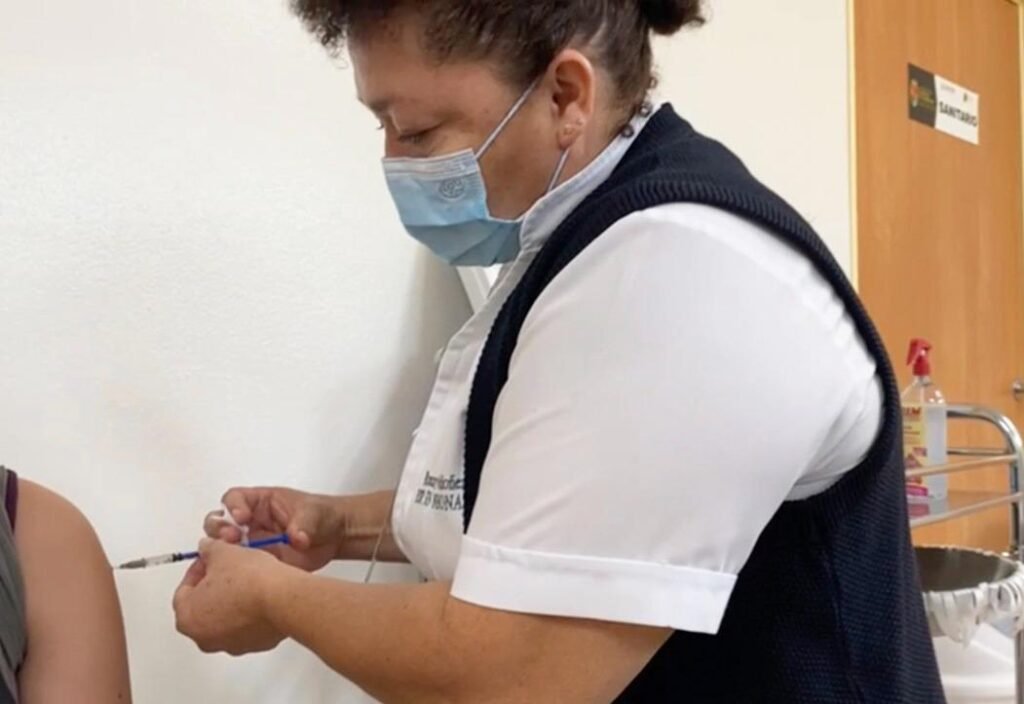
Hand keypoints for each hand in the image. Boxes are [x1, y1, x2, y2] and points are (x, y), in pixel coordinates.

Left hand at [172, 539, 288, 655]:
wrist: (281, 597)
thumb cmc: (248, 580)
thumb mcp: (222, 553)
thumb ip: (209, 551)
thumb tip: (208, 550)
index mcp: (187, 617)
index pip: (184, 589)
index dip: (199, 568)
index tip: (211, 559)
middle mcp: (204, 637)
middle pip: (204, 607)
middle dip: (215, 587)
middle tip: (228, 569)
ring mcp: (231, 644)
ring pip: (226, 618)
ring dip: (233, 601)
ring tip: (248, 580)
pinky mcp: (256, 645)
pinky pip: (248, 626)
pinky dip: (251, 612)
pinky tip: (262, 594)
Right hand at [205, 487, 343, 571]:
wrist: (336, 538)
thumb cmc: (322, 515)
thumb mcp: (315, 513)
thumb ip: (305, 523)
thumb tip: (297, 538)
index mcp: (259, 502)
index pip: (234, 498)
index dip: (232, 506)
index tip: (242, 517)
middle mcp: (249, 523)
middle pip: (219, 522)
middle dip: (220, 529)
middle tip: (232, 538)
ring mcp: (250, 545)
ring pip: (221, 548)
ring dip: (219, 553)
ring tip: (231, 559)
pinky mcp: (255, 565)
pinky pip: (234, 570)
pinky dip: (229, 574)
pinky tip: (235, 579)